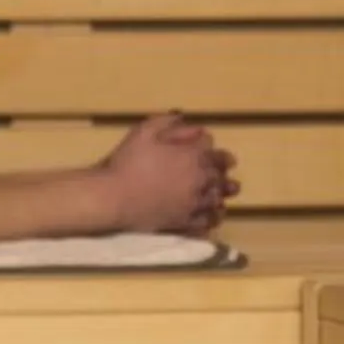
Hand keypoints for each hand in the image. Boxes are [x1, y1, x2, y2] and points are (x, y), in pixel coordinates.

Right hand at [99, 113, 239, 234]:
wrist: (116, 197)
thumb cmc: (128, 162)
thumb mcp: (143, 132)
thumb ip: (167, 124)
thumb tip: (188, 121)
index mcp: (193, 157)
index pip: (214, 150)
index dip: (214, 147)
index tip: (213, 147)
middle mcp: (201, 181)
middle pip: (222, 175)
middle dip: (225, 170)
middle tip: (228, 169)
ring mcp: (197, 204)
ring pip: (219, 199)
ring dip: (224, 193)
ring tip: (225, 192)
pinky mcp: (189, 222)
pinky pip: (209, 221)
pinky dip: (214, 217)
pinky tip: (213, 215)